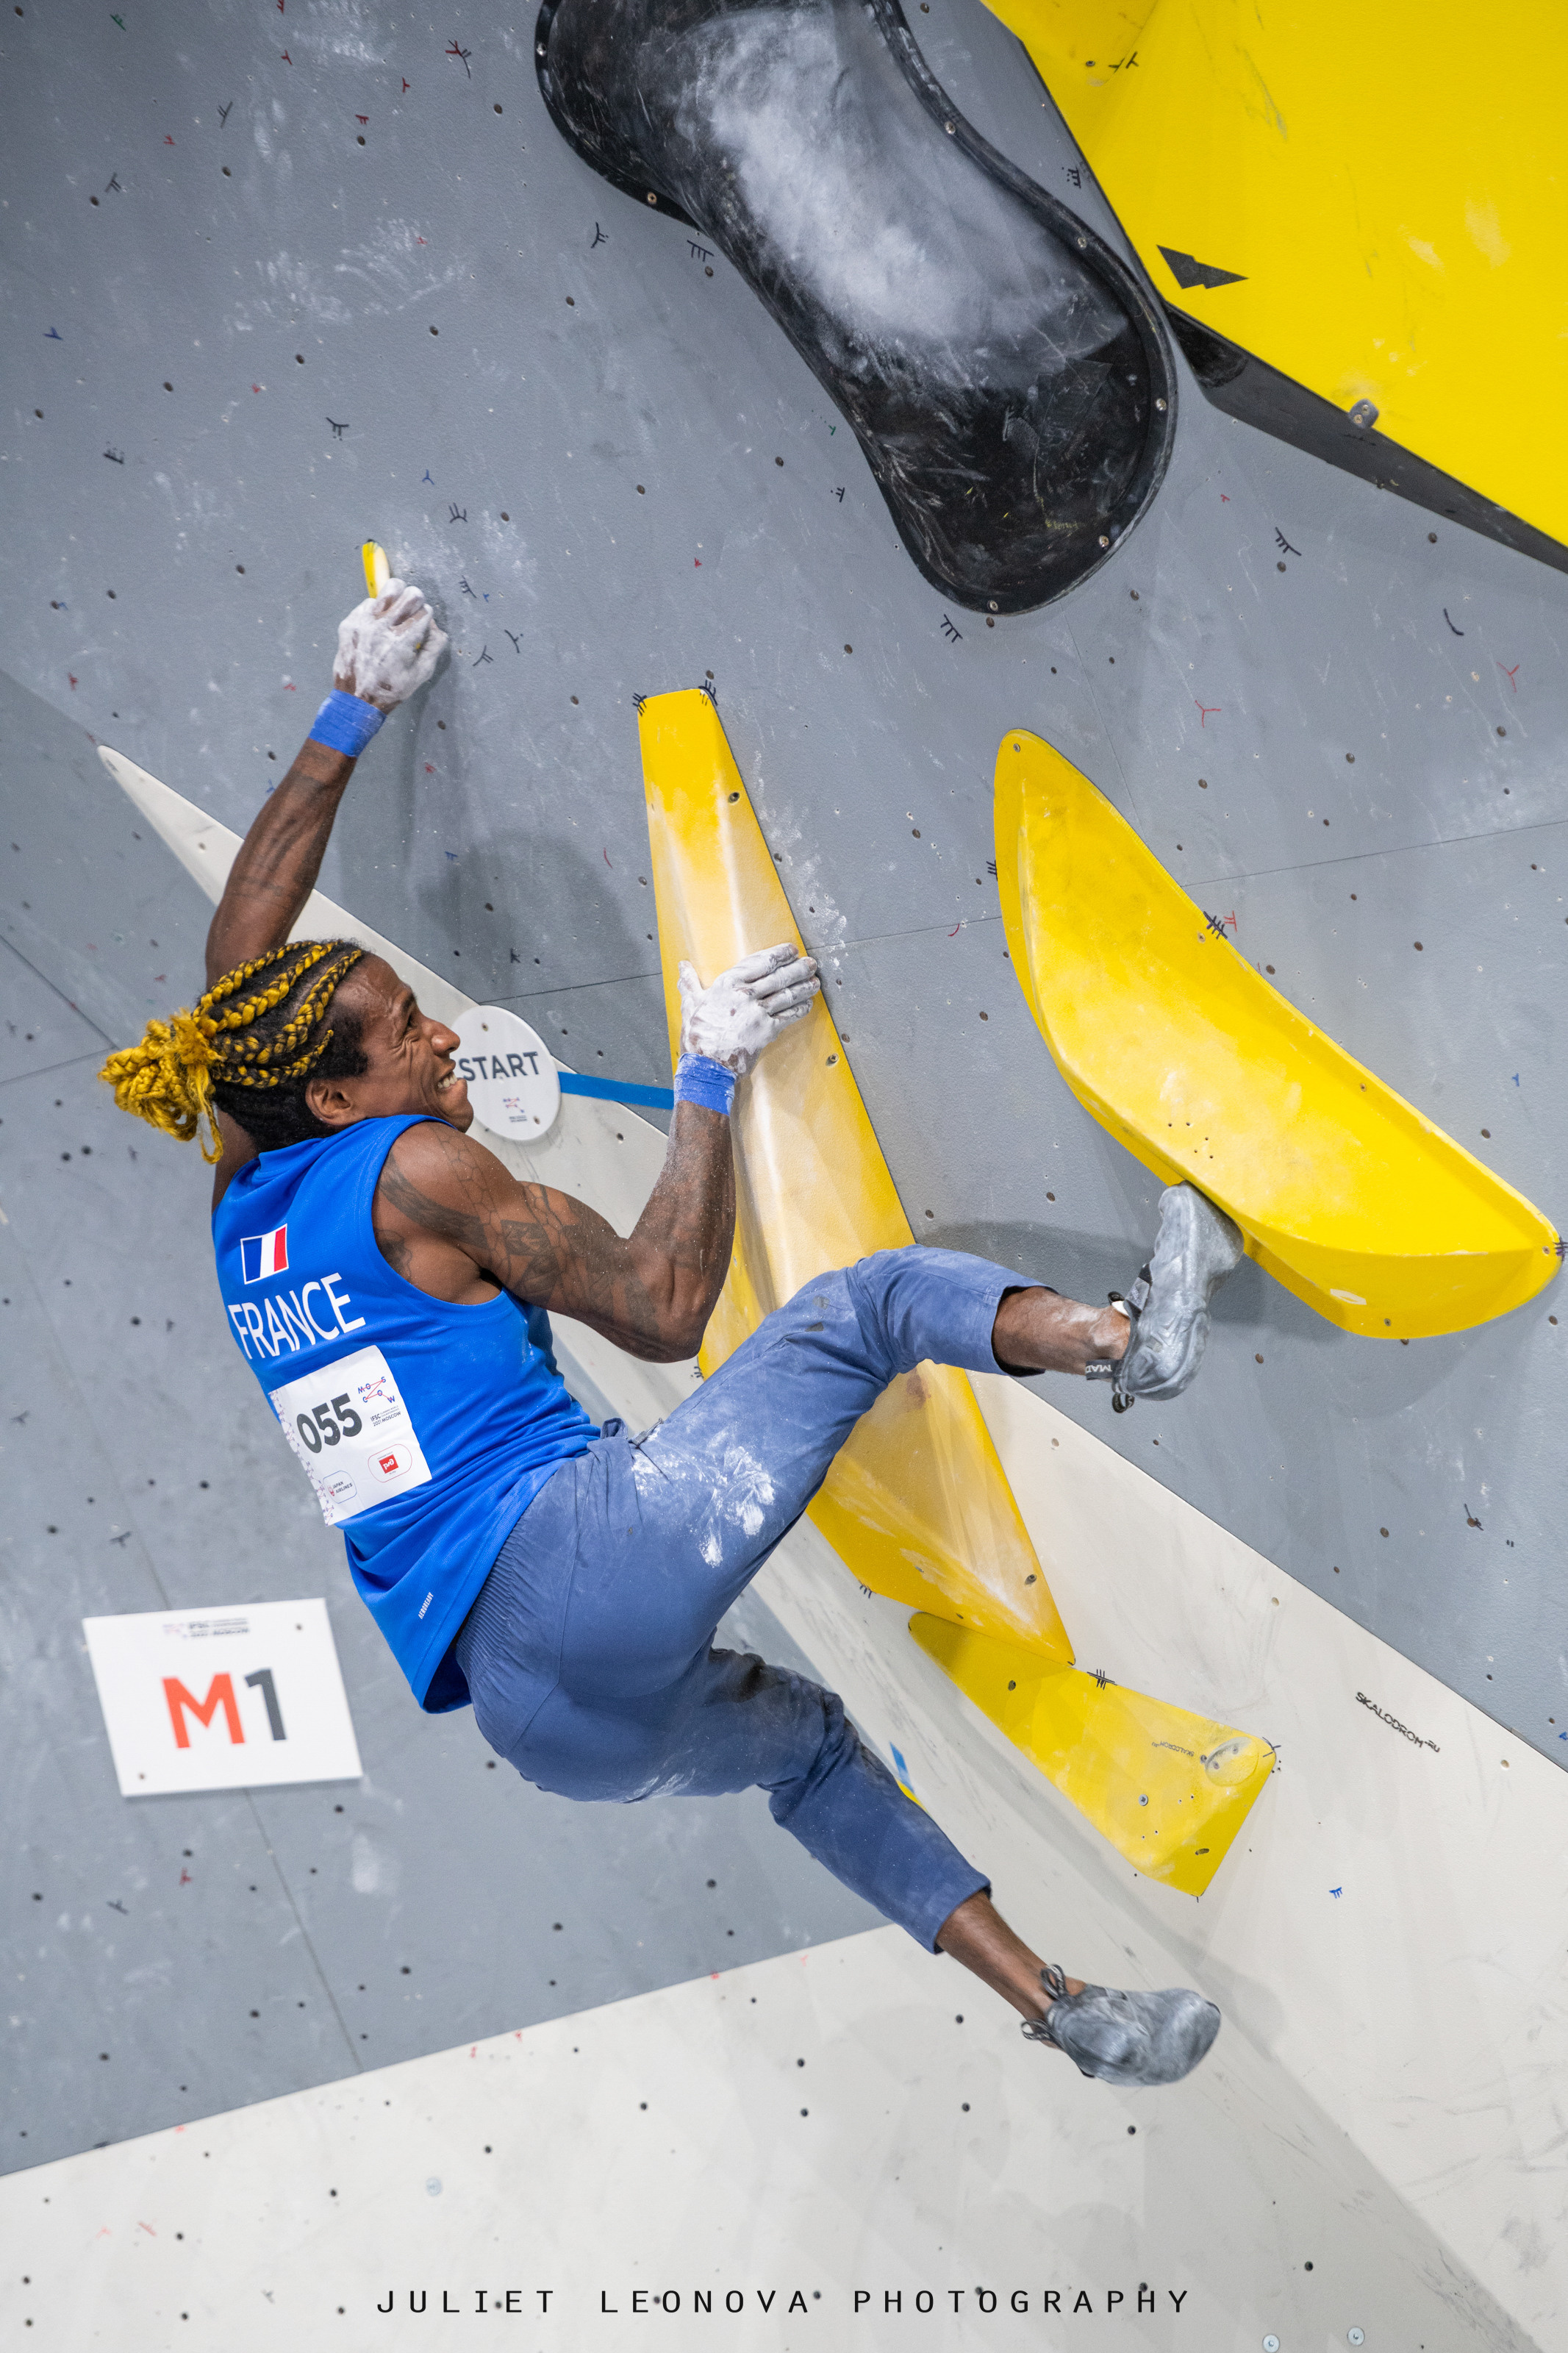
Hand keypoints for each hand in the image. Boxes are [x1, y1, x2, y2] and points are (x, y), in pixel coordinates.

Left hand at [333, 579, 447, 711]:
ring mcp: (365, 622)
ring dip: (397, 596)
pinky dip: (377, 610)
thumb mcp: (421, 673)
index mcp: (403, 641)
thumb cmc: (392, 689)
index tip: (422, 626)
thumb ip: (435, 646)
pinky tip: (377, 625)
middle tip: (412, 612)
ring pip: (388, 588)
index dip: (427, 617)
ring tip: (396, 608)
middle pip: (410, 593)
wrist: (357, 699)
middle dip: (416, 601)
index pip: (424, 611)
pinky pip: (369, 602)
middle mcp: (384, 627)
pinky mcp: (350, 622)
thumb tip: (434, 625)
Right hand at [678, 943, 820, 1075]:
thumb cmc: (697, 1034)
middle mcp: (745, 994)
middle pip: (778, 976)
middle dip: (797, 968)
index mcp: (728, 983)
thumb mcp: (690, 1003)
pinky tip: (808, 1005)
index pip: (760, 962)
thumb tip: (683, 966)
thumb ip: (690, 982)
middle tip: (810, 963)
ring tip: (815, 981)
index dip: (779, 954)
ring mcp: (758, 1012)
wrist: (706, 1064)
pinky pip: (788, 1016)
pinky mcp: (767, 1031)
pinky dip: (800, 1010)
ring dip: (804, 987)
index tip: (791, 950)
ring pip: (787, 995)